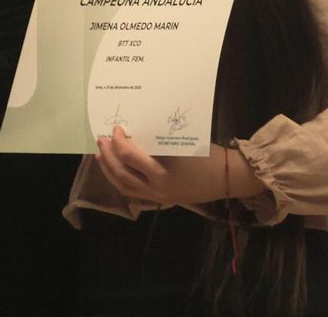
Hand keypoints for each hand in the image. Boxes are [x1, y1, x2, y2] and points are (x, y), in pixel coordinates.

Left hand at [95, 127, 261, 206]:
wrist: (226, 178)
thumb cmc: (208, 156)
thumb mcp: (183, 144)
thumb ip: (159, 141)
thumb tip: (137, 130)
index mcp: (163, 173)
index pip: (130, 157)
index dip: (120, 141)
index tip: (117, 129)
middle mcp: (157, 188)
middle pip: (122, 173)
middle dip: (109, 156)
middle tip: (102, 139)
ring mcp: (158, 197)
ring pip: (124, 186)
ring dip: (109, 170)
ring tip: (101, 156)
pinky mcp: (160, 200)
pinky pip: (133, 193)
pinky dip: (120, 181)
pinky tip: (115, 171)